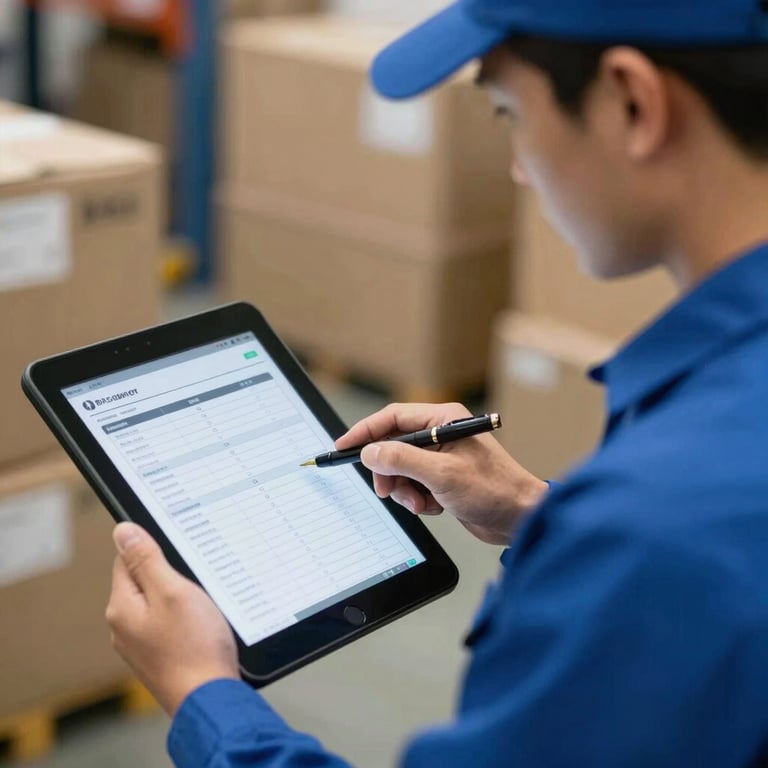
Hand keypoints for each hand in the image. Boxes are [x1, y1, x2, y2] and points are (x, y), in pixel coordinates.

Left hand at [106, 523, 239, 715]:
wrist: (211, 698)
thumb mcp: (172, 591)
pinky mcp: (160, 656)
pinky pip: (169, 623)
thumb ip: (146, 559)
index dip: (154, 549)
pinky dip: (185, 618)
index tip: (180, 553)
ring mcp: (142, 644)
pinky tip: (202, 625)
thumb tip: (122, 531)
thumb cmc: (194, 647)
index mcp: (121, 607)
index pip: (126, 559)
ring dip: (180, 597)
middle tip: (197, 580)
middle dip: (170, 574)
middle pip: (144, 580)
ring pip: (159, 602)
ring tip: (203, 605)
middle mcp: (124, 627)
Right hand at [337, 403, 547, 544]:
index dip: (365, 432)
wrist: (520, 518)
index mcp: (443, 420)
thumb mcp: (442, 474)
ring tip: (420, 502)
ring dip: (404, 489)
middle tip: (387, 489)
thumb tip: (370, 452)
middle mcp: (441, 434)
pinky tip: (435, 507)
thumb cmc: (493, 489)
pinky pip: (414, 486)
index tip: (343, 447)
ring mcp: (441, 458)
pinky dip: (418, 499)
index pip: (392, 418)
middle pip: (393, 446)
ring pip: (401, 469)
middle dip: (388, 471)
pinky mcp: (443, 479)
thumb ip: (402, 460)